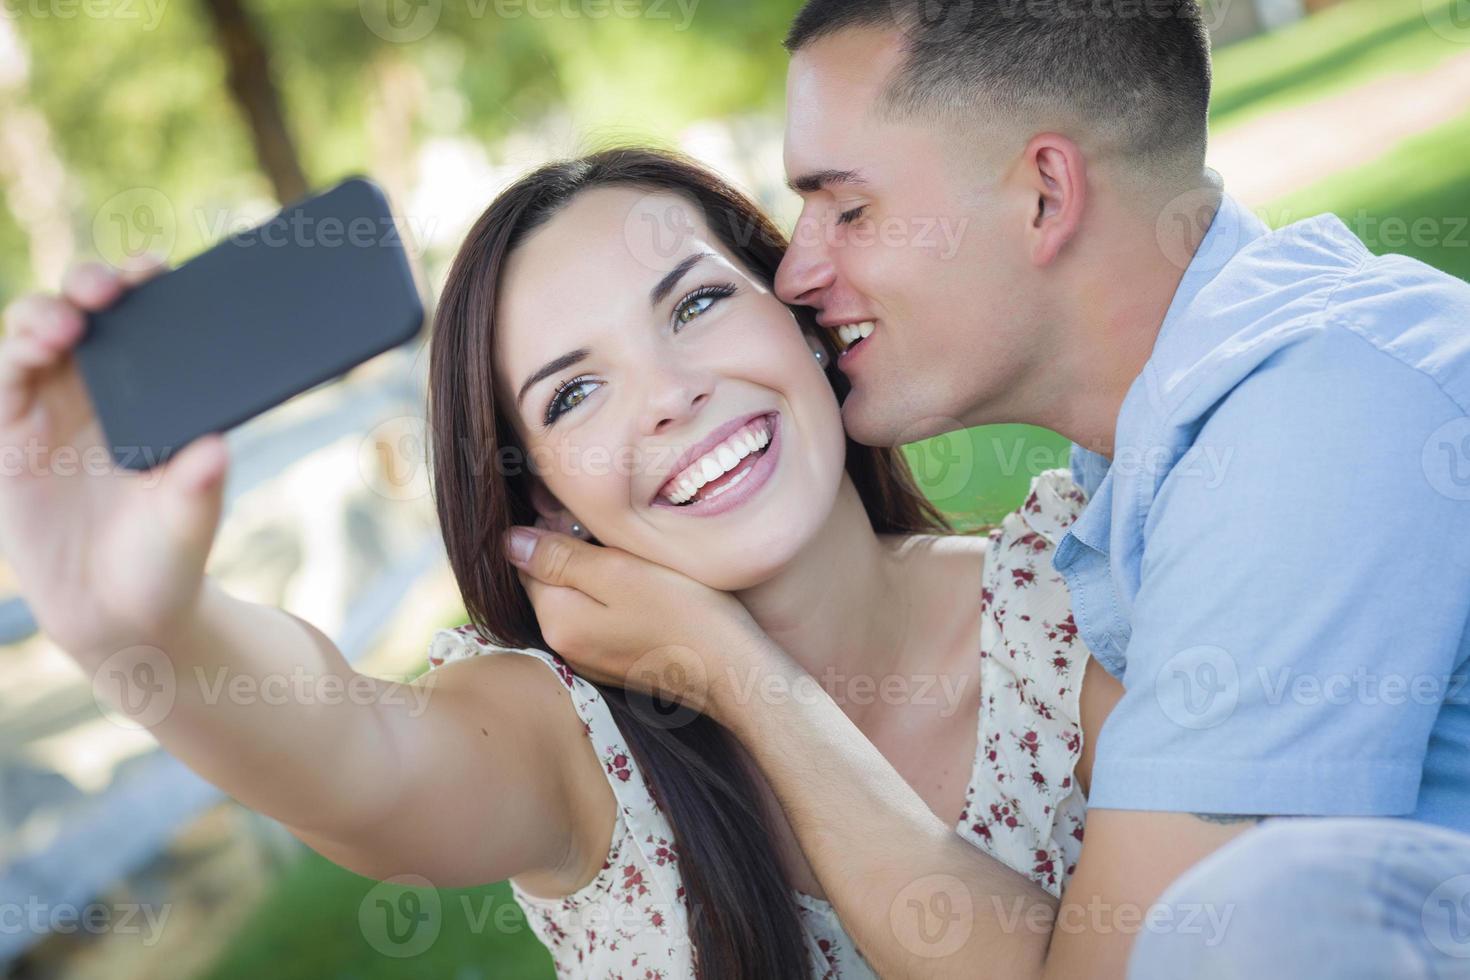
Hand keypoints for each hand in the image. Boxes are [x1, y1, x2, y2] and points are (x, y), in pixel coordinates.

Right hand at [0, 259, 228, 657]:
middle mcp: (100, 389)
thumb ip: (199, 487)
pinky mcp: (8, 436)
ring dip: (46, 315)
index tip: (158, 268)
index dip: (147, 284)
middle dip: (92, 283)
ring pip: (34, 333)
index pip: (148, 320)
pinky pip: (2, 380)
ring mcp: (50, 408)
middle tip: (110, 288)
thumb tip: (217, 449)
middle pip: (85, 309)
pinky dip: (11, 357)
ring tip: (68, 325)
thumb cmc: (167, 556)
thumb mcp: (190, 523)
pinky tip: (32, 350)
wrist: (119, 614)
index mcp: (154, 393)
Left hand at [504, 525, 786, 720]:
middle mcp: (565, 647)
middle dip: (574, 554)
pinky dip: (616, 600)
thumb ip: (560, 557)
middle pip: (551, 582)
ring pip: (578, 599)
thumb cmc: (685, 615)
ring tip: (638, 562)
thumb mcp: (620, 572)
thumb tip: (507, 542)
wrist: (735, 672)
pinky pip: (602, 619)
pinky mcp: (618, 663)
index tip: (591, 519)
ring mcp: (592, 659)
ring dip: (597, 576)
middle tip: (620, 538)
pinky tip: (648, 591)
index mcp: (557, 621)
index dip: (554, 530)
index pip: (527, 562)